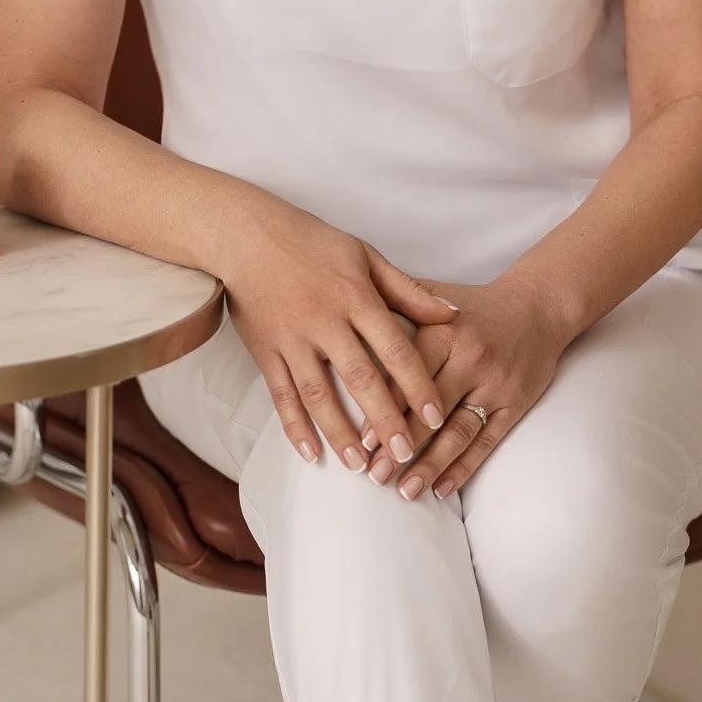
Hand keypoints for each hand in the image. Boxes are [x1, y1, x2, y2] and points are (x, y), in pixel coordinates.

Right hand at [219, 197, 460, 474]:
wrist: (248, 235)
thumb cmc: (312, 242)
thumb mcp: (365, 255)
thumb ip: (409, 290)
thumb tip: (452, 313)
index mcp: (356, 298)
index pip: (395, 350)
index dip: (418, 386)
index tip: (437, 418)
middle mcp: (325, 322)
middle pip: (361, 379)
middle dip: (386, 422)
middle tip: (406, 456)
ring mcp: (293, 339)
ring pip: (319, 395)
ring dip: (341, 433)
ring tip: (361, 466)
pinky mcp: (266, 350)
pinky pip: (281, 395)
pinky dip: (295, 426)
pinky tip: (310, 453)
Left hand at [361, 271, 569, 500]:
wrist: (539, 307)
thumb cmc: (476, 305)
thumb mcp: (437, 293)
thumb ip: (397, 300)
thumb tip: (352, 313)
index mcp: (445, 330)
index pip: (408, 373)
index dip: (384, 407)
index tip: (361, 440)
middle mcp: (471, 358)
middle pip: (430, 409)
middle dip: (401, 445)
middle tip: (375, 475)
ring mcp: (495, 384)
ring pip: (458, 431)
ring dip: (430, 465)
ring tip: (404, 491)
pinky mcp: (515, 404)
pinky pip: (487, 441)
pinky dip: (464, 468)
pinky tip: (442, 490)